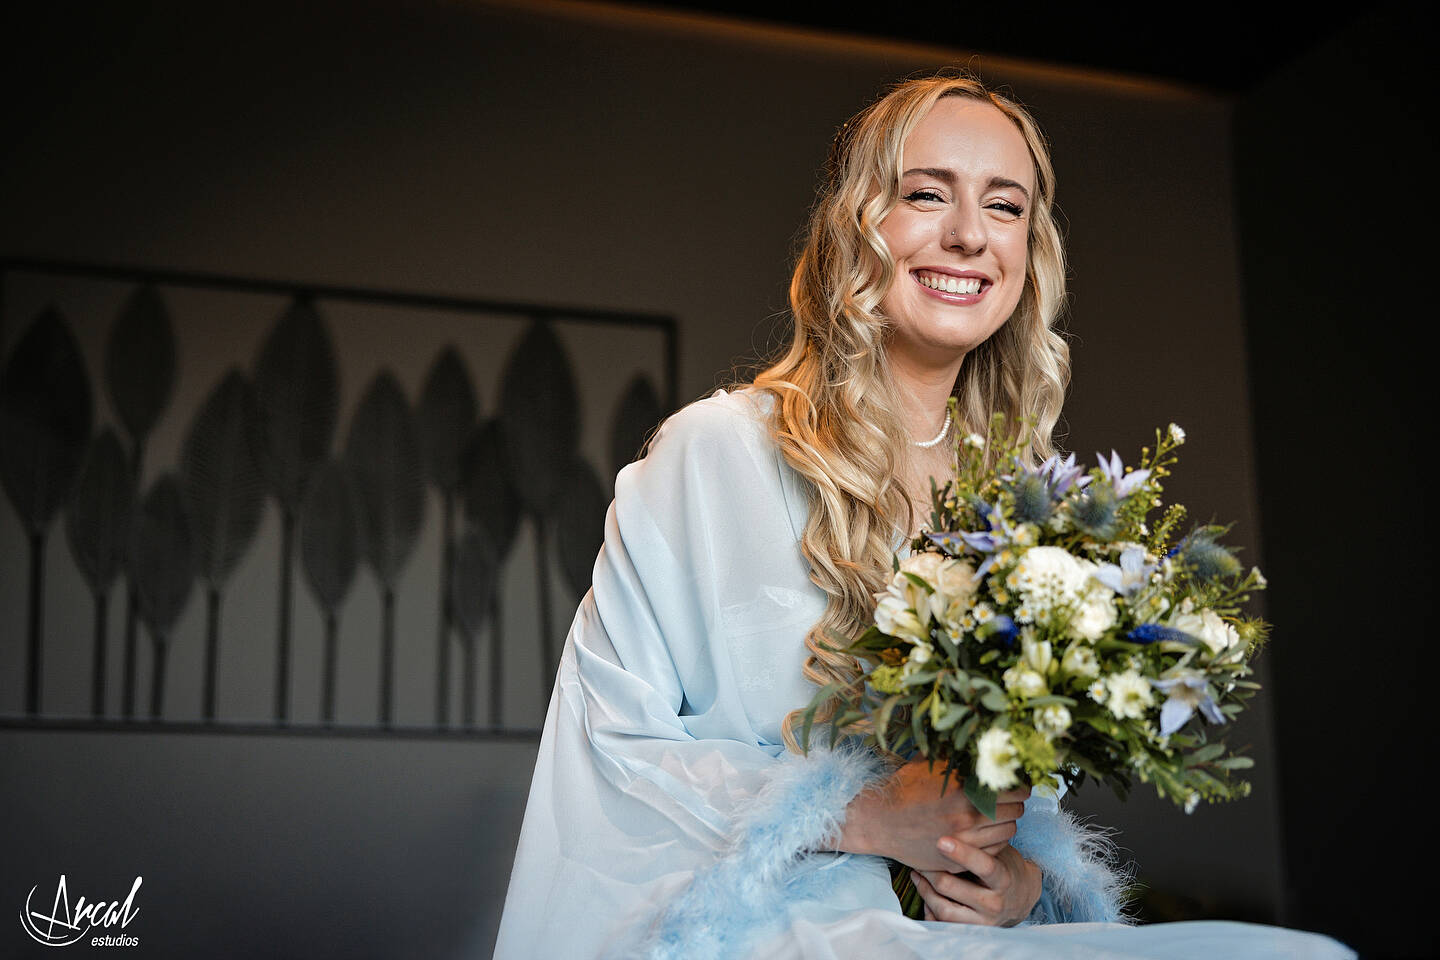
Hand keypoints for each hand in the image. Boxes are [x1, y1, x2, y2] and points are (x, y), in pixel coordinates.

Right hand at [835, 759, 1028, 870]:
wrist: (878, 820)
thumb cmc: (904, 788)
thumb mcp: (931, 763)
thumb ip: (961, 757)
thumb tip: (989, 745)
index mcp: (964, 790)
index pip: (1016, 788)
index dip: (1020, 783)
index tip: (1016, 780)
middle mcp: (967, 818)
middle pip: (1017, 810)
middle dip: (1015, 801)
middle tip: (1007, 796)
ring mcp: (964, 842)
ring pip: (1009, 831)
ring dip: (1006, 821)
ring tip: (996, 813)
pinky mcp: (958, 860)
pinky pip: (995, 850)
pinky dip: (996, 839)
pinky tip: (985, 830)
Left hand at [912, 840, 1040, 926]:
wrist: (1020, 899)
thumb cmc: (1004, 867)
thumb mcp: (999, 853)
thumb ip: (981, 844)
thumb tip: (951, 822)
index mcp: (1003, 880)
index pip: (984, 866)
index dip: (962, 853)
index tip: (941, 840)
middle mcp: (994, 904)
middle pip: (951, 887)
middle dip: (930, 869)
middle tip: (918, 856)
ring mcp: (982, 922)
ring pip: (943, 909)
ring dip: (925, 889)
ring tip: (917, 873)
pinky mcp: (970, 932)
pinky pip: (941, 923)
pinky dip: (928, 908)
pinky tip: (924, 891)